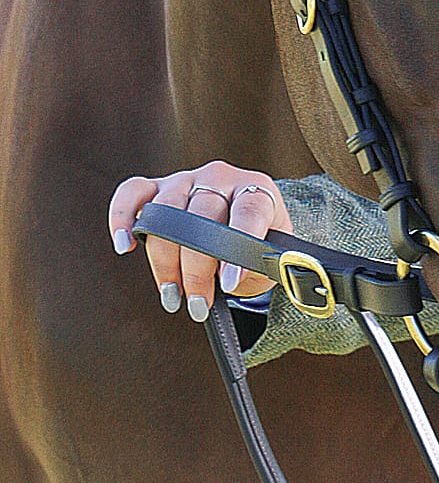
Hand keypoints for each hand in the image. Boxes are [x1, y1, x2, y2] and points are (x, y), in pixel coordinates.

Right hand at [108, 163, 291, 320]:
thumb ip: (263, 266)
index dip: (237, 249)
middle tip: (198, 304)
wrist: (248, 224)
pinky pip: (133, 194)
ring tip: (172, 295)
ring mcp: (186, 179)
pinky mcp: (157, 187)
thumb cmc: (261, 244)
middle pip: (201, 217)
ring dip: (165, 260)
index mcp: (258, 190)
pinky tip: (125, 245)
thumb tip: (240, 282)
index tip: (229, 283)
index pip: (248, 212)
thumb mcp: (273, 256)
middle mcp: (221, 178)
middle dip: (197, 268)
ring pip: (166, 212)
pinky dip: (122, 216)